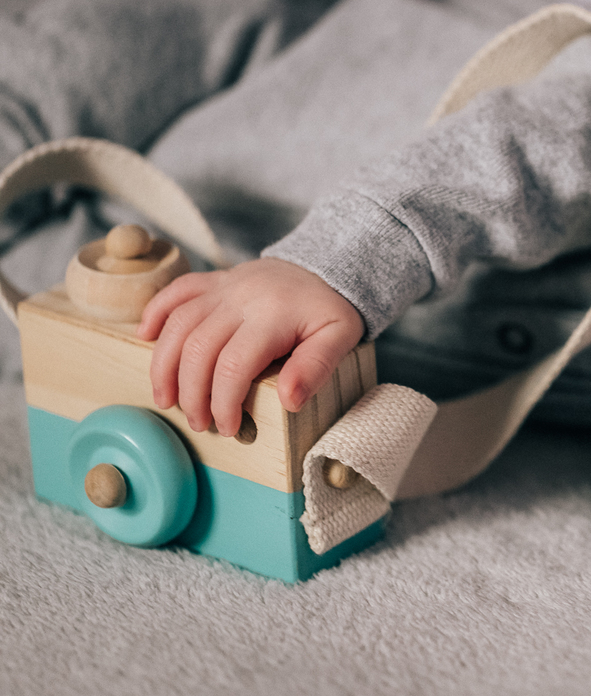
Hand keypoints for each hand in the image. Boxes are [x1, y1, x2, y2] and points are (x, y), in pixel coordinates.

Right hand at [138, 257, 364, 436]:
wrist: (328, 266)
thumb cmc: (332, 310)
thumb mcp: (340, 338)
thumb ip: (316, 368)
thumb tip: (290, 402)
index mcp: (272, 316)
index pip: (233, 366)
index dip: (224, 402)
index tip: (229, 428)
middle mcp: (241, 298)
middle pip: (198, 349)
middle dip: (191, 394)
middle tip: (199, 423)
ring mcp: (224, 286)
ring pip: (178, 324)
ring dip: (164, 366)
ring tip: (166, 399)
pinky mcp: (214, 280)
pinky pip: (175, 291)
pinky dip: (155, 313)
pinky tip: (145, 338)